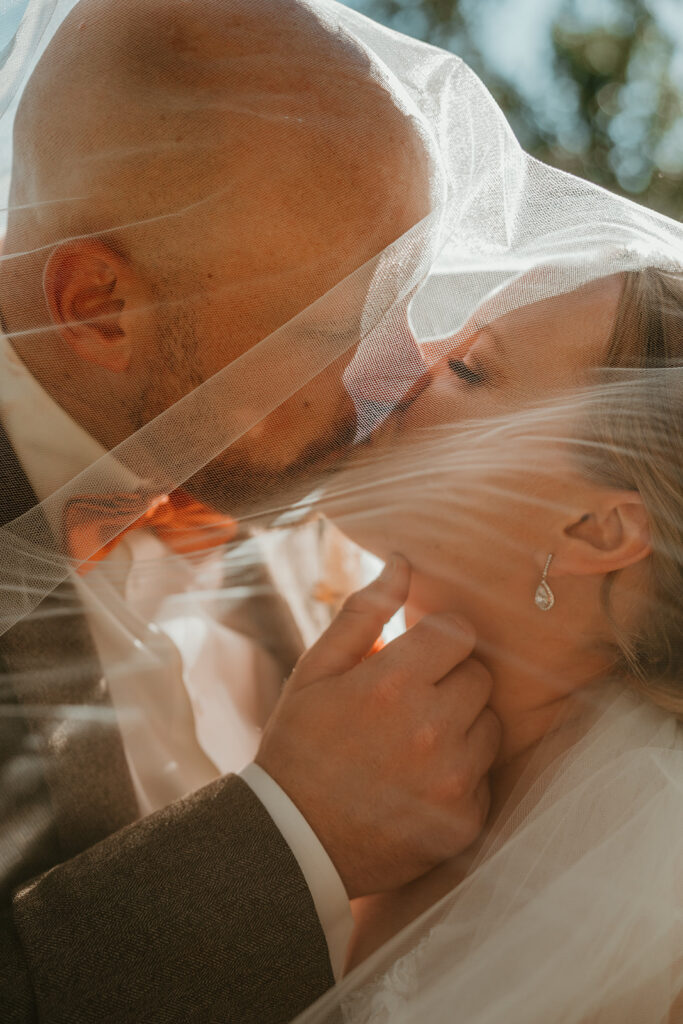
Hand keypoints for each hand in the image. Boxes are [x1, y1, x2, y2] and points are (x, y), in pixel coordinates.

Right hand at [256, 555, 501, 898]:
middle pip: (480, 677)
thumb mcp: (316, 671)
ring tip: (414, 744)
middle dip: (449, 681)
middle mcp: (432, 729)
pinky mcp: (466, 821)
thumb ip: (363, 613)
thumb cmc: (300, 745)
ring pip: (489, 725)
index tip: (413, 659)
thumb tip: (402, 562)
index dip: (435, 642)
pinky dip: (462, 774)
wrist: (292, 841)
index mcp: (394, 683)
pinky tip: (420, 782)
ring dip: (461, 726)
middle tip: (409, 703)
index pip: (458, 632)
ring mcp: (453, 779)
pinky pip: (486, 775)